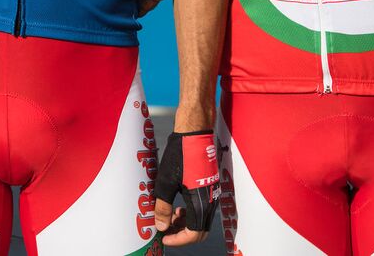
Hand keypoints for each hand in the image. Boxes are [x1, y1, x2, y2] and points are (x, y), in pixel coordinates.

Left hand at [153, 131, 219, 246]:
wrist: (194, 133)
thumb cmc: (180, 154)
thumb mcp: (165, 182)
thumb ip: (163, 207)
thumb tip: (161, 227)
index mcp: (200, 203)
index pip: (193, 234)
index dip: (178, 240)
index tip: (164, 237)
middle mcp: (210, 201)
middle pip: (199, 230)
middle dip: (181, 233)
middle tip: (165, 229)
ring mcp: (212, 194)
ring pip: (201, 220)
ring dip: (185, 223)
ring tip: (169, 216)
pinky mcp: (211, 187)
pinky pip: (203, 208)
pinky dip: (191, 212)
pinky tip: (178, 204)